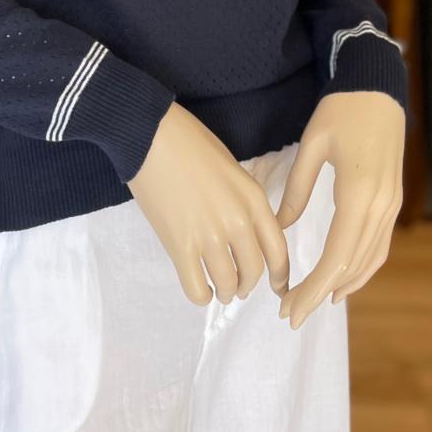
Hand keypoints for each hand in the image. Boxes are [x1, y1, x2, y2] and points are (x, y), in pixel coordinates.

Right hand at [128, 101, 290, 306]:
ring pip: (227, 284)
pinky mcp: (180, 246)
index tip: (277, 287)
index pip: (278, 250)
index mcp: (253, 199)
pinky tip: (199, 288)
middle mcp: (237, 221)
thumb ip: (244, 202)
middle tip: (240, 287)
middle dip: (248, 285)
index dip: (280, 276)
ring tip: (220, 290)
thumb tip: (245, 232)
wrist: (150, 136)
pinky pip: (197, 288)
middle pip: (253, 271)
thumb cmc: (189, 143)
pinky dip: (201, 295)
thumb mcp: (231, 169)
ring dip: (225, 292)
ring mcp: (209, 236)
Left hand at [274, 91, 404, 328]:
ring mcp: (392, 205)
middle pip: (351, 266)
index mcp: (358, 194)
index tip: (289, 309)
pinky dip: (361, 268)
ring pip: (369, 260)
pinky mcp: (393, 200)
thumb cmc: (340, 111)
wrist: (377, 86)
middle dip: (321, 295)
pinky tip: (342, 279)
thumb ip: (296, 190)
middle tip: (291, 314)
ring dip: (342, 285)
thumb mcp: (311, 146)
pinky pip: (379, 245)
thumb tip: (278, 228)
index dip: (312, 288)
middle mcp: (381, 206)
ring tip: (312, 302)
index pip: (335, 257)